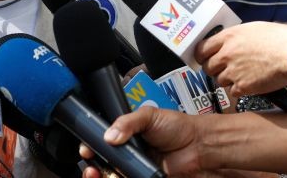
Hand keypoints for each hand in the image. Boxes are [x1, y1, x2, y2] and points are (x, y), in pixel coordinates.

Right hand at [79, 107, 206, 176]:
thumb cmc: (177, 127)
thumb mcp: (148, 116)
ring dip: (101, 176)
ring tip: (98, 174)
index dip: (91, 147)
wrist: (200, 147)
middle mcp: (127, 154)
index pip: (101, 142)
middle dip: (92, 166)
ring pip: (111, 175)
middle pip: (102, 163)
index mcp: (125, 136)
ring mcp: (135, 170)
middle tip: (90, 166)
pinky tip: (114, 177)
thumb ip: (126, 122)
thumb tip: (108, 135)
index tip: (86, 150)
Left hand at [195, 22, 286, 96]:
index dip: (202, 56)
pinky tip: (249, 84)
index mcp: (228, 37)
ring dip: (228, 80)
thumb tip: (228, 43)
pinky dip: (239, 90)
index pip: (201, 49)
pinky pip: (232, 92)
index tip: (204, 59)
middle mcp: (227, 54)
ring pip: (219, 80)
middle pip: (208, 67)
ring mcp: (234, 71)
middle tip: (224, 69)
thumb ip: (235, 37)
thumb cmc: (280, 38)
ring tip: (242, 76)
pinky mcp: (244, 86)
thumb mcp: (252, 29)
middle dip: (214, 69)